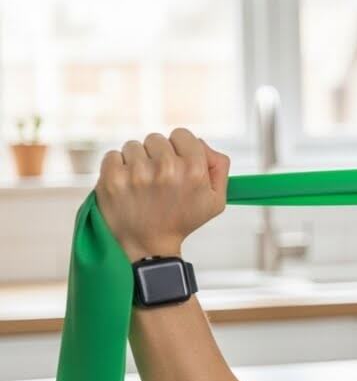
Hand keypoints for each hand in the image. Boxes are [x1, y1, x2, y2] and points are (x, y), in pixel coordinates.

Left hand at [95, 129, 230, 260]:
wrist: (149, 247)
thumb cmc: (182, 220)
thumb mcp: (216, 200)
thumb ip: (219, 166)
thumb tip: (201, 143)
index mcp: (194, 170)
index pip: (182, 134)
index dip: (179, 149)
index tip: (176, 165)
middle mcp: (167, 168)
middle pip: (156, 138)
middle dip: (156, 155)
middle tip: (157, 179)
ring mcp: (137, 173)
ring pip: (133, 146)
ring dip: (135, 162)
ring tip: (140, 185)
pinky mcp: (112, 179)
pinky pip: (112, 155)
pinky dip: (116, 168)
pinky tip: (125, 185)